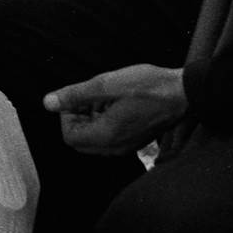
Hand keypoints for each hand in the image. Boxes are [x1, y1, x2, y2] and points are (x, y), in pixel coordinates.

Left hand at [43, 64, 186, 155]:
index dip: (67, 116)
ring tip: (105, 97)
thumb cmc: (149, 87)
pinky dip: (105, 121)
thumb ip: (76, 95)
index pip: (69, 137)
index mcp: (107, 136)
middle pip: (80, 140)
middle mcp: (115, 148)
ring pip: (95, 139)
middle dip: (78, 118)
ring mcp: (127, 146)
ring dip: (92, 119)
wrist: (184, 93)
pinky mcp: (135, 140)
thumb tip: (48, 102)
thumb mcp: (107, 84)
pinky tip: (117, 102)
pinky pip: (110, 137)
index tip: (78, 98)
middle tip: (90, 97)